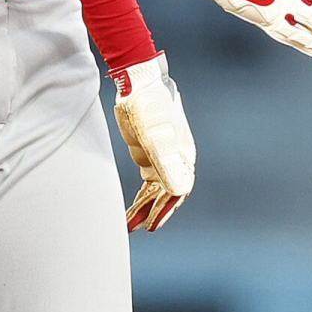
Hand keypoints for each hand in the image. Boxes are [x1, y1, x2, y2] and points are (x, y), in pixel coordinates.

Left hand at [112, 53, 194, 231]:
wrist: (136, 82)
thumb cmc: (148, 107)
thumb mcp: (155, 137)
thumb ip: (166, 163)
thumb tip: (180, 192)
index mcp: (182, 156)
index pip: (178, 191)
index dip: (166, 210)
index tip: (151, 226)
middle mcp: (175, 158)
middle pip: (168, 193)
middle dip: (154, 213)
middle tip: (139, 229)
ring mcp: (162, 156)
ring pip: (156, 189)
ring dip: (146, 207)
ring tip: (130, 225)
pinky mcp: (148, 152)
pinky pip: (147, 181)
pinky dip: (142, 196)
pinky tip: (133, 207)